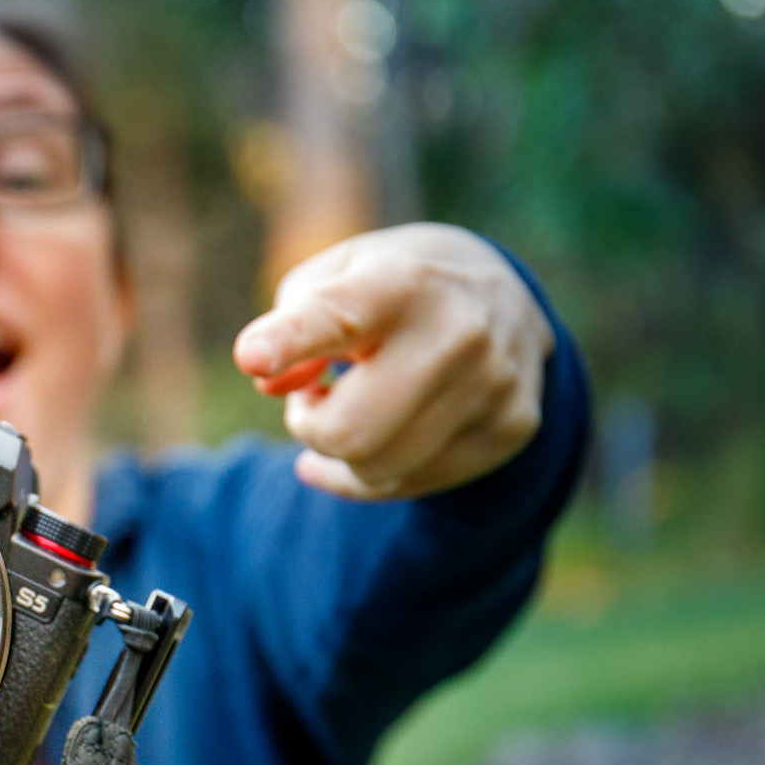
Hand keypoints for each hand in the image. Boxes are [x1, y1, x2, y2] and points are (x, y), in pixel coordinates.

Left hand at [233, 223, 552, 498]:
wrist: (508, 298)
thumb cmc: (393, 289)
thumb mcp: (335, 278)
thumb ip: (288, 324)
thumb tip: (269, 383)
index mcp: (402, 281)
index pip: (337, 316)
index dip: (290, 340)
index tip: (253, 357)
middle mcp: (459, 332)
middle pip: (350, 431)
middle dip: (310, 425)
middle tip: (314, 395)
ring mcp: (494, 385)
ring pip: (376, 469)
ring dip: (345, 448)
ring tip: (360, 403)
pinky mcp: (511, 429)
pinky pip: (411, 486)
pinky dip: (378, 471)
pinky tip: (388, 433)